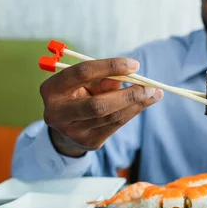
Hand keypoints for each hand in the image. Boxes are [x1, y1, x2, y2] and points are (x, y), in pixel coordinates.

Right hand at [40, 58, 162, 156]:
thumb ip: (104, 78)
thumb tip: (131, 75)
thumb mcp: (86, 83)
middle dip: (128, 95)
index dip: (110, 66)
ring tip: (154, 93)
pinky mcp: (88, 143)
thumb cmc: (79, 95)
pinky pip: (116, 125)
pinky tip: (145, 103)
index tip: (134, 65)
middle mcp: (58, 113)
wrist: (66, 129)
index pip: (83, 73)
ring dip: (137, 104)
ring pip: (112, 117)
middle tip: (150, 86)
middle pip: (98, 104)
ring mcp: (72, 132)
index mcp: (52, 89)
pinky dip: (133, 112)